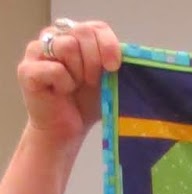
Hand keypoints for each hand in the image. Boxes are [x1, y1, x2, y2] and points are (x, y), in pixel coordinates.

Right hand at [17, 19, 120, 149]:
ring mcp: (37, 51)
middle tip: (92, 83)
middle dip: (94, 61)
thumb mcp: (106, 82)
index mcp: (74, 37)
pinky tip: (60, 93)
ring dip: (78, 73)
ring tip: (74, 86)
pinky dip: (64, 85)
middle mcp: (53, 38)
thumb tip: (128, 58)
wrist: (65, 130)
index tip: (114, 67)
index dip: (108, 45)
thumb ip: (113, 65)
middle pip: (81, 33)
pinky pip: (56, 69)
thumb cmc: (86, 104)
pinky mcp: (27, 70)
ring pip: (66, 46)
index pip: (96, 27)